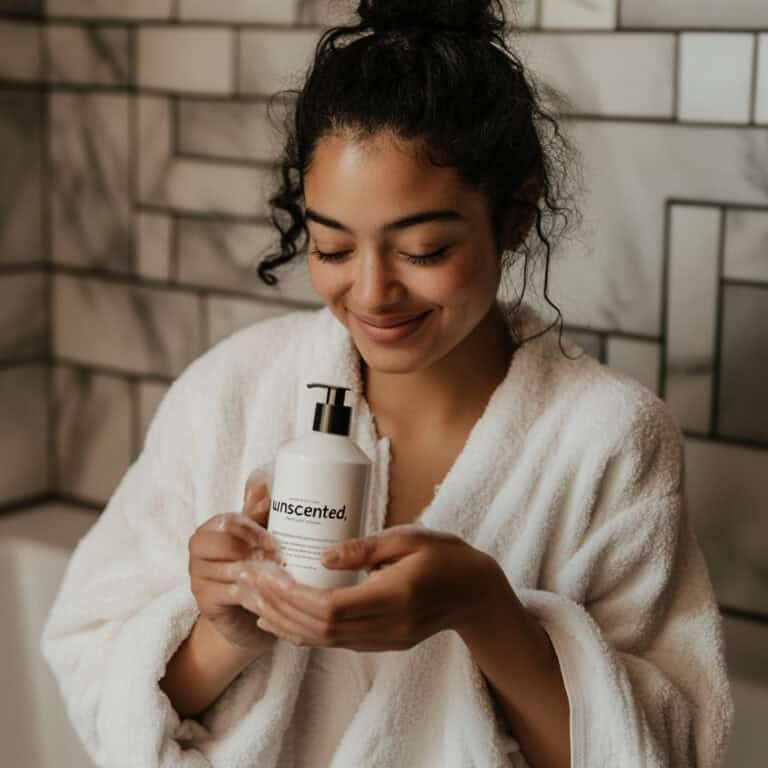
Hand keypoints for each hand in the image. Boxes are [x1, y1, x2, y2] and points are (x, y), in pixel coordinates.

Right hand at [188, 465, 281, 653]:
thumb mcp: (257, 537)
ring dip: (257, 573)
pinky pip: (230, 594)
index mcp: (211, 528)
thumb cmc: (254, 566)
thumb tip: (262, 486)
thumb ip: (258, 513)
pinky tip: (269, 595)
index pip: (227, 522)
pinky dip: (253, 594)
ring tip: (279, 577)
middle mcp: (198, 550)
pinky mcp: (204, 601)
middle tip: (276, 559)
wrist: (245, 612)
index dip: (252, 530)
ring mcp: (197, 576)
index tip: (275, 542)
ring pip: (228, 570)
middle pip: (221, 543)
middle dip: (251, 550)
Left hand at [234, 525, 498, 650]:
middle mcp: (389, 626)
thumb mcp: (409, 538)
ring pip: (327, 642)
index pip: (333, 608)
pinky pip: (339, 643)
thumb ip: (365, 548)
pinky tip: (289, 621)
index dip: (296, 597)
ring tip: (260, 607)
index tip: (271, 578)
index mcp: (395, 597)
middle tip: (255, 588)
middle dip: (283, 611)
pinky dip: (309, 633)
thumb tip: (322, 557)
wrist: (476, 592)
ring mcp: (387, 640)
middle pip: (323, 629)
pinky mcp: (385, 643)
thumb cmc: (445, 555)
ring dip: (290, 626)